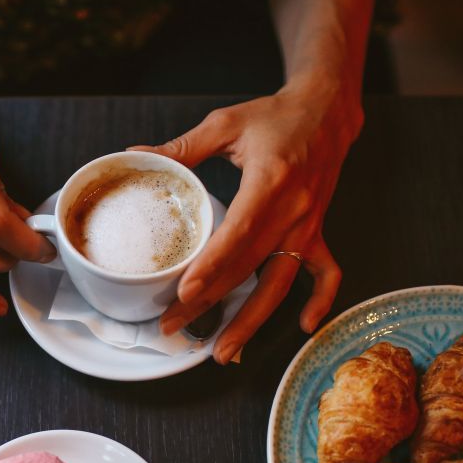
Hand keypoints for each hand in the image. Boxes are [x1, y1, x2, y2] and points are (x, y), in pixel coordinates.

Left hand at [130, 79, 359, 362]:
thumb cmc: (275, 116)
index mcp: (270, 181)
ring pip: (280, 282)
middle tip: (174, 325)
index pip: (238, 233)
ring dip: (252, 320)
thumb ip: (182, 147)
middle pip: (248, 267)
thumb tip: (137, 154)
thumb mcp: (225, 124)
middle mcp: (293, 210)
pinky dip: (320, 300)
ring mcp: (308, 225)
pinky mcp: (318, 231)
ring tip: (223, 350)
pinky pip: (324, 272)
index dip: (212, 266)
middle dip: (210, 302)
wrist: (325, 111)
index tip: (186, 291)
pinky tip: (304, 325)